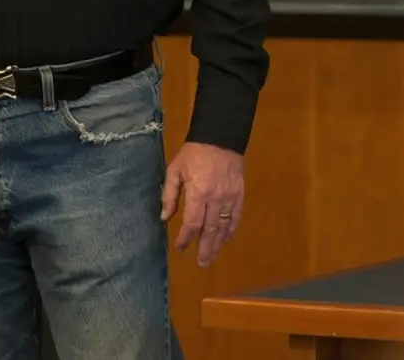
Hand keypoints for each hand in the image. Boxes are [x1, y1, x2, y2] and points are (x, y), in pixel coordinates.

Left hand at [161, 142, 244, 267]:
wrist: (220, 138)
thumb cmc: (193, 153)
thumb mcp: (175, 170)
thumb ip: (169, 195)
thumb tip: (164, 217)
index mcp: (198, 192)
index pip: (192, 223)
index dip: (185, 237)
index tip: (180, 247)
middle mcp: (216, 199)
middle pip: (210, 230)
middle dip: (205, 249)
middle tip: (201, 264)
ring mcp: (230, 198)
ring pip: (224, 227)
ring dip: (218, 244)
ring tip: (212, 257)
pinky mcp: (239, 195)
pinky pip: (235, 218)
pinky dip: (230, 231)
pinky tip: (225, 240)